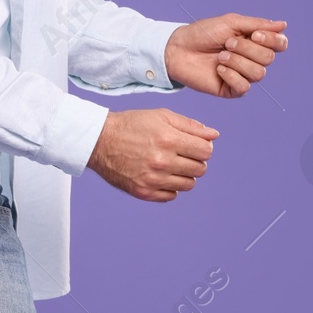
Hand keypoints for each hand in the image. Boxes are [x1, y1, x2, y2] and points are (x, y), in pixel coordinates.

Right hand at [87, 108, 217, 201]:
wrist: (99, 141)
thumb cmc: (130, 125)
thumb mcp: (160, 116)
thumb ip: (190, 125)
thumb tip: (214, 135)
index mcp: (168, 139)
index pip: (206, 151)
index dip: (202, 146)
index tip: (192, 144)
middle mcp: (162, 161)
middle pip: (200, 169)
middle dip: (194, 160)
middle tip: (179, 153)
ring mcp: (153, 179)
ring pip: (189, 184)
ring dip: (184, 174)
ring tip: (169, 164)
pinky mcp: (144, 192)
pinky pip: (172, 196)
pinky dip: (170, 187)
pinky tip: (159, 175)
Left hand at [163, 13, 287, 97]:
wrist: (178, 49)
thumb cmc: (202, 34)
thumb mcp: (230, 23)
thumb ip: (257, 24)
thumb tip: (283, 25)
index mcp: (255, 42)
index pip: (280, 44)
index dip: (272, 40)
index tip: (254, 34)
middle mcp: (252, 59)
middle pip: (269, 58)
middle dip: (247, 49)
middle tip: (227, 44)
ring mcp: (242, 75)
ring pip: (258, 73)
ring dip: (238, 62)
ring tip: (220, 56)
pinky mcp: (231, 89)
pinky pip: (245, 87)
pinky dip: (231, 75)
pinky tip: (218, 69)